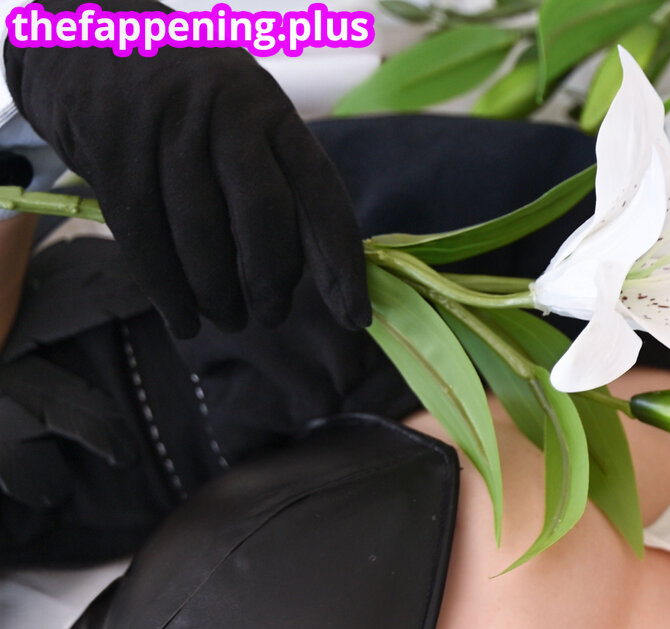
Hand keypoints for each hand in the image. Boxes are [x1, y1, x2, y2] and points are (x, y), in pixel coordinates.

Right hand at [4, 0, 368, 336]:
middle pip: (263, 214)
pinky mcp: (111, 147)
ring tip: (229, 318)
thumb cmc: (181, 101)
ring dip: (218, 292)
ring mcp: (164, 125)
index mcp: (271, 110)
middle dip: (272, 280)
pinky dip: (166, 288)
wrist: (81, 34)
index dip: (341, 262)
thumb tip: (323, 268)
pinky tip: (185, 319)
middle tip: (273, 315)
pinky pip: (144, 234)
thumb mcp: (240, 117)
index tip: (355, 315)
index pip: (321, 193)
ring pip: (200, 231)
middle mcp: (224, 111)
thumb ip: (278, 179)